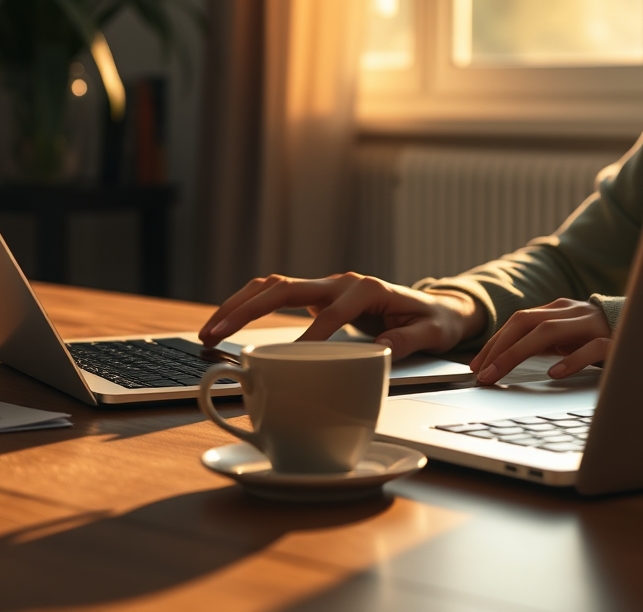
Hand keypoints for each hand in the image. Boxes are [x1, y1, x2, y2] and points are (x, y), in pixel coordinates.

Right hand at [198, 272, 484, 359]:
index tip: (286, 361)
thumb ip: (408, 341)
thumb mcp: (431, 334)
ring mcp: (326, 285)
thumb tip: (380, 352)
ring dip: (238, 304)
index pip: (331, 314)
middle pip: (285, 288)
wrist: (434, 307)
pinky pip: (275, 294)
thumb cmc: (432, 322)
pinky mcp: (316, 295)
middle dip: (248, 311)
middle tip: (217, 335)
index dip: (309, 337)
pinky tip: (225, 324)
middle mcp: (342, 281)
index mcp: (369, 290)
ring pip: (272, 285)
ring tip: (208, 330)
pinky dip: (248, 304)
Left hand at [470, 298, 610, 384]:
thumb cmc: (605, 340)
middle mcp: (574, 312)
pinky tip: (555, 373)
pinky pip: (592, 348)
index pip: (518, 321)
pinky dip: (572, 359)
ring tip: (499, 372)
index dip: (494, 342)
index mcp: (561, 310)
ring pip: (550, 331)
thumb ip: (546, 343)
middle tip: (481, 373)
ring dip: (518, 353)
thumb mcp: (571, 339)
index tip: (476, 366)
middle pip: (527, 322)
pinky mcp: (616, 342)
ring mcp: (595, 325)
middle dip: (499, 348)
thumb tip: (505, 361)